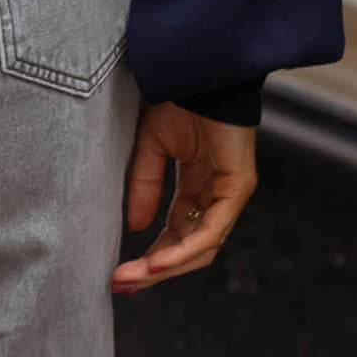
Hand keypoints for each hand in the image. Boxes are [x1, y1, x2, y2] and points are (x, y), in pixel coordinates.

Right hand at [112, 100, 256, 292]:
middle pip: (189, 249)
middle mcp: (216, 195)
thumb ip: (144, 187)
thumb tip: (135, 228)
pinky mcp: (237, 188)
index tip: (119, 274)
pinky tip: (157, 262)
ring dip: (166, 267)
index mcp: (198, 186)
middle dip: (154, 271)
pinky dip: (183, 250)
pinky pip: (210, 230)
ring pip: (201, 247)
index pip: (176, 234)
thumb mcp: (151, 148)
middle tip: (120, 285)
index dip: (150, 257)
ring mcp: (230, 194)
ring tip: (132, 279)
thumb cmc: (181, 100)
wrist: (201, 71)